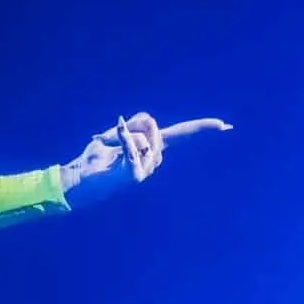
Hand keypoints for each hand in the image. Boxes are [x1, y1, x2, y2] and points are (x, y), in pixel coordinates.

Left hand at [59, 112, 229, 204]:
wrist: (77, 180)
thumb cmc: (95, 158)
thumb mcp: (116, 133)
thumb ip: (134, 125)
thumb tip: (150, 123)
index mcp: (151, 148)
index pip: (182, 135)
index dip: (202, 128)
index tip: (225, 125)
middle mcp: (153, 160)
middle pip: (152, 125)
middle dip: (132, 124)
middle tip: (110, 135)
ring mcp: (146, 170)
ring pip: (142, 136)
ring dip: (121, 135)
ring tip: (108, 148)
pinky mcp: (135, 177)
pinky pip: (133, 146)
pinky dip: (123, 137)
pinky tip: (113, 133)